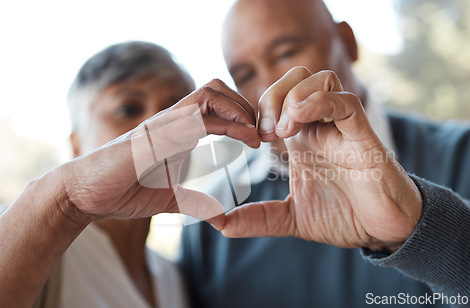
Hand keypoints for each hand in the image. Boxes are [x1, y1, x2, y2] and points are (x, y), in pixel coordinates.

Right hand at [60, 79, 258, 227]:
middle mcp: (173, 121)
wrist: (86, 195)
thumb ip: (196, 203)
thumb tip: (221, 218)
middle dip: (244, 105)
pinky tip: (240, 139)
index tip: (258, 140)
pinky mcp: (155, 134)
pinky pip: (195, 116)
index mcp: (179, 131)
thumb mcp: (171, 199)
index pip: (215, 105)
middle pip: (216, 88)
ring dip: (238, 108)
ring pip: (208, 93)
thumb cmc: (123, 192)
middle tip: (260, 133)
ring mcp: (164, 124)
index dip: (241, 116)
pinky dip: (225, 123)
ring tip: (253, 134)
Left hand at [221, 67, 422, 251]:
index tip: (248, 139)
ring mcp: (342, 128)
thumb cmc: (343, 216)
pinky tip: (298, 122)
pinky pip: (345, 101)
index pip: (277, 99)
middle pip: (297, 77)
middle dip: (272, 96)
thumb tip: (221, 225)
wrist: (382, 231)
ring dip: (293, 97)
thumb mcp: (291, 218)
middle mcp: (321, 126)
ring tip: (282, 132)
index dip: (257, 109)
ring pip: (320, 79)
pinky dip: (319, 102)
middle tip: (263, 133)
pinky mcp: (363, 136)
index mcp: (302, 138)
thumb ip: (258, 218)